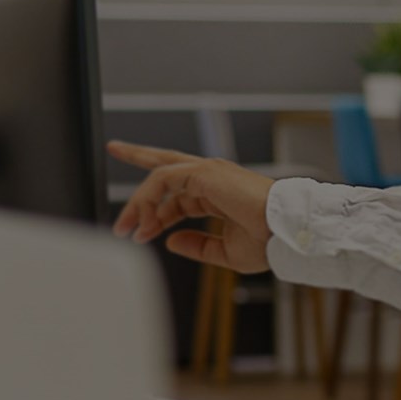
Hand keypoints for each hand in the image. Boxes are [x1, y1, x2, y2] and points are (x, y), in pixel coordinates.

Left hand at [109, 141, 276, 272]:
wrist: (286, 233)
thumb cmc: (268, 241)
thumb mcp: (225, 252)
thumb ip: (197, 246)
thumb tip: (170, 242)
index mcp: (217, 194)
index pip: (176, 198)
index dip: (154, 218)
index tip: (138, 236)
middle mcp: (211, 178)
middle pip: (166, 163)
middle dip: (139, 156)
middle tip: (114, 147)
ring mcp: (207, 172)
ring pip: (159, 174)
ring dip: (137, 202)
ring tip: (125, 227)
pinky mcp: (204, 172)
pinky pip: (163, 178)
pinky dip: (148, 199)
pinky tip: (144, 221)